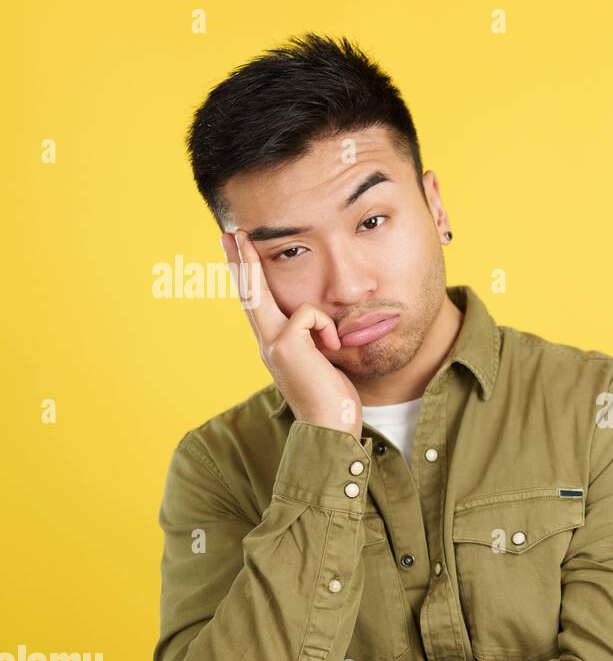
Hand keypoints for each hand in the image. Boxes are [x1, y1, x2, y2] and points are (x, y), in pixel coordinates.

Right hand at [220, 229, 362, 439]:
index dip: (249, 277)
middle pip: (248, 293)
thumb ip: (313, 338)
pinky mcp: (285, 345)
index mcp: (276, 345)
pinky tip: (332, 349)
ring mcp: (272, 343)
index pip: (258, 304)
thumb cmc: (333, 398)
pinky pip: (310, 313)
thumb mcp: (322, 360)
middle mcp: (267, 342)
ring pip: (261, 295)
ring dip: (268, 280)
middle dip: (240, 260)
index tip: (240, 251)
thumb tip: (317, 319)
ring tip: (273, 278)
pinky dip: (327, 329)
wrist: (331, 429)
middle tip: (231, 231)